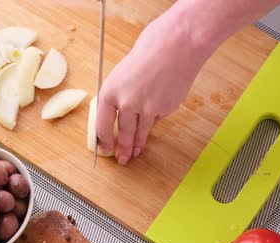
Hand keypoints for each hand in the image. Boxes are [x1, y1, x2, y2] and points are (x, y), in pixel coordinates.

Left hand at [95, 12, 208, 164]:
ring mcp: (148, 109)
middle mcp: (127, 103)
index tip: (105, 149)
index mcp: (110, 91)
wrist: (177, 45)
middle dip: (122, 149)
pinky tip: (153, 122)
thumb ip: (119, 94)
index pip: (102, 125)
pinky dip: (154, 122)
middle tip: (121, 159)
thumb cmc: (150, 51)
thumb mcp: (123, 73)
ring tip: (134, 153)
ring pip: (140, 133)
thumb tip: (119, 114)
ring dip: (137, 145)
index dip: (104, 141)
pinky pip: (157, 120)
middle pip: (123, 133)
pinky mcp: (165, 110)